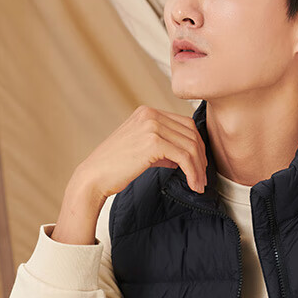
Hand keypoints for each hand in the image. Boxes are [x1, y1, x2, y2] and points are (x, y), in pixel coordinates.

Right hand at [74, 105, 207, 198]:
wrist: (94, 176)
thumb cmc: (115, 167)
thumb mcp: (141, 150)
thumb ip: (162, 149)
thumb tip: (183, 158)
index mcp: (147, 112)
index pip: (185, 124)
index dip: (198, 145)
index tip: (200, 165)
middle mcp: (150, 114)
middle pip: (191, 133)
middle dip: (201, 158)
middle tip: (203, 178)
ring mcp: (151, 126)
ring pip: (190, 146)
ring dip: (199, 168)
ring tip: (199, 185)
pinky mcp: (152, 142)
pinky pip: (184, 157)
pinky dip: (193, 172)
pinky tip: (193, 185)